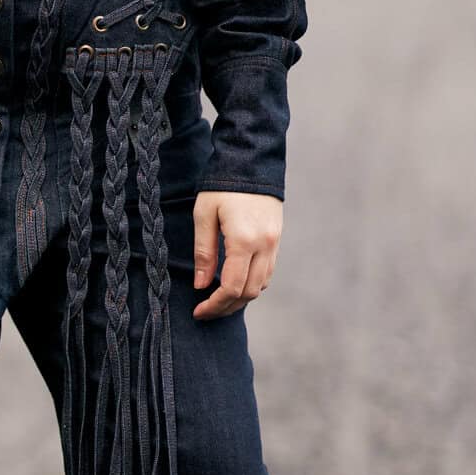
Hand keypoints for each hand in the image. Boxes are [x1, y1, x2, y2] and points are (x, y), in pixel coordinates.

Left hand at [192, 190, 282, 319]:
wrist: (251, 163)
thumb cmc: (222, 186)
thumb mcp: (204, 216)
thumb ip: (204, 252)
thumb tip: (201, 285)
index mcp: (243, 240)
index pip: (231, 287)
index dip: (214, 305)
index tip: (198, 311)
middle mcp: (264, 246)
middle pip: (249, 292)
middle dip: (227, 307)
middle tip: (206, 311)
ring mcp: (274, 244)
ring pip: (261, 286)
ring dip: (240, 298)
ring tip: (218, 301)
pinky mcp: (277, 240)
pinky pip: (267, 272)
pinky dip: (252, 284)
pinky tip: (235, 283)